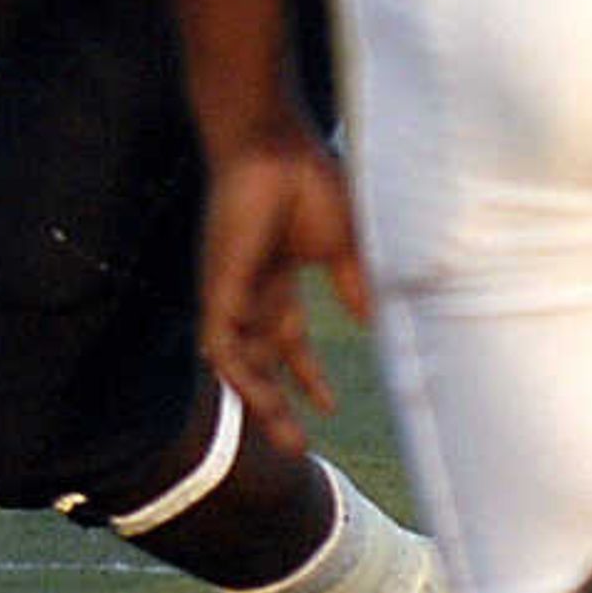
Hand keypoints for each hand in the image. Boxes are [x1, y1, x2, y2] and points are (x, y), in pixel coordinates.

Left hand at [196, 126, 368, 451]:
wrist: (274, 145)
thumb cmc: (308, 180)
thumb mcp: (344, 246)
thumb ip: (353, 285)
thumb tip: (373, 322)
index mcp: (278, 276)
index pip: (287, 338)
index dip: (305, 375)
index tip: (328, 408)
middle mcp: (250, 288)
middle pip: (261, 359)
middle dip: (278, 403)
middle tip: (297, 447)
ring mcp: (230, 289)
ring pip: (238, 361)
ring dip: (262, 402)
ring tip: (288, 440)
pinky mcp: (218, 286)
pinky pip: (223, 344)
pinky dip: (241, 376)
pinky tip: (262, 403)